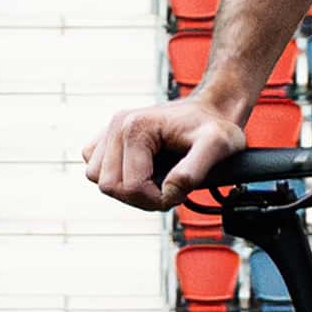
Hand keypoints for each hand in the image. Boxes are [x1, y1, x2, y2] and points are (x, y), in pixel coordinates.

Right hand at [82, 88, 233, 208]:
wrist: (209, 111)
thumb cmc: (214, 126)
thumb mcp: (216, 146)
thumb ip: (193, 172)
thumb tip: (168, 192)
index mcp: (136, 127)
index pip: (130, 187)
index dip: (156, 199)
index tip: (179, 192)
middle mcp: (117, 124)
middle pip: (109, 186)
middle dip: (140, 198)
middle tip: (168, 190)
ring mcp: (109, 130)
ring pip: (98, 179)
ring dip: (126, 189)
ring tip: (155, 181)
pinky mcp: (106, 138)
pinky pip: (95, 168)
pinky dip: (115, 177)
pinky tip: (141, 172)